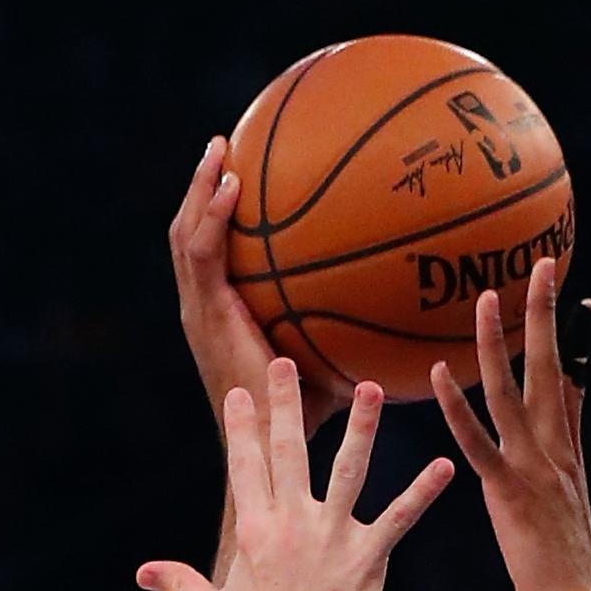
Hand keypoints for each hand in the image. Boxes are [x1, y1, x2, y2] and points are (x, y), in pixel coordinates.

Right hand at [137, 361, 452, 590]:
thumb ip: (179, 583)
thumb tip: (143, 573)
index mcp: (253, 532)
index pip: (244, 466)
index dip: (243, 426)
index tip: (242, 391)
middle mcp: (290, 526)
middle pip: (288, 452)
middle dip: (286, 404)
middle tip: (287, 362)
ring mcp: (331, 539)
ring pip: (348, 471)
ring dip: (361, 428)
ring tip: (370, 388)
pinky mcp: (368, 560)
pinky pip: (400, 518)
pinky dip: (423, 492)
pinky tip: (446, 467)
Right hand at [171, 136, 346, 435]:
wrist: (274, 446)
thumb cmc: (306, 411)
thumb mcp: (332, 357)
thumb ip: (352, 325)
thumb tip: (404, 297)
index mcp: (219, 313)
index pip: (206, 252)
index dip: (213, 213)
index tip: (237, 172)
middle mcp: (202, 308)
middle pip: (187, 233)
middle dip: (200, 186)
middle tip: (223, 144)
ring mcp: (200, 312)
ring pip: (185, 237)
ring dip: (198, 190)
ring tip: (219, 151)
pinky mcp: (206, 317)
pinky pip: (204, 256)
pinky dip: (213, 218)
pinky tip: (234, 190)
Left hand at [431, 257, 590, 590]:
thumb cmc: (563, 563)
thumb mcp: (567, 504)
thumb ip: (560, 464)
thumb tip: (553, 440)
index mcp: (568, 450)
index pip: (573, 380)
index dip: (575, 337)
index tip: (577, 293)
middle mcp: (556, 447)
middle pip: (551, 366)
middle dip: (546, 314)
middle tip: (543, 264)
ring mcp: (534, 467)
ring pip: (513, 392)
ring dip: (499, 343)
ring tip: (486, 299)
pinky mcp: (510, 491)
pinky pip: (480, 441)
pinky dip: (459, 406)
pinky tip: (441, 375)